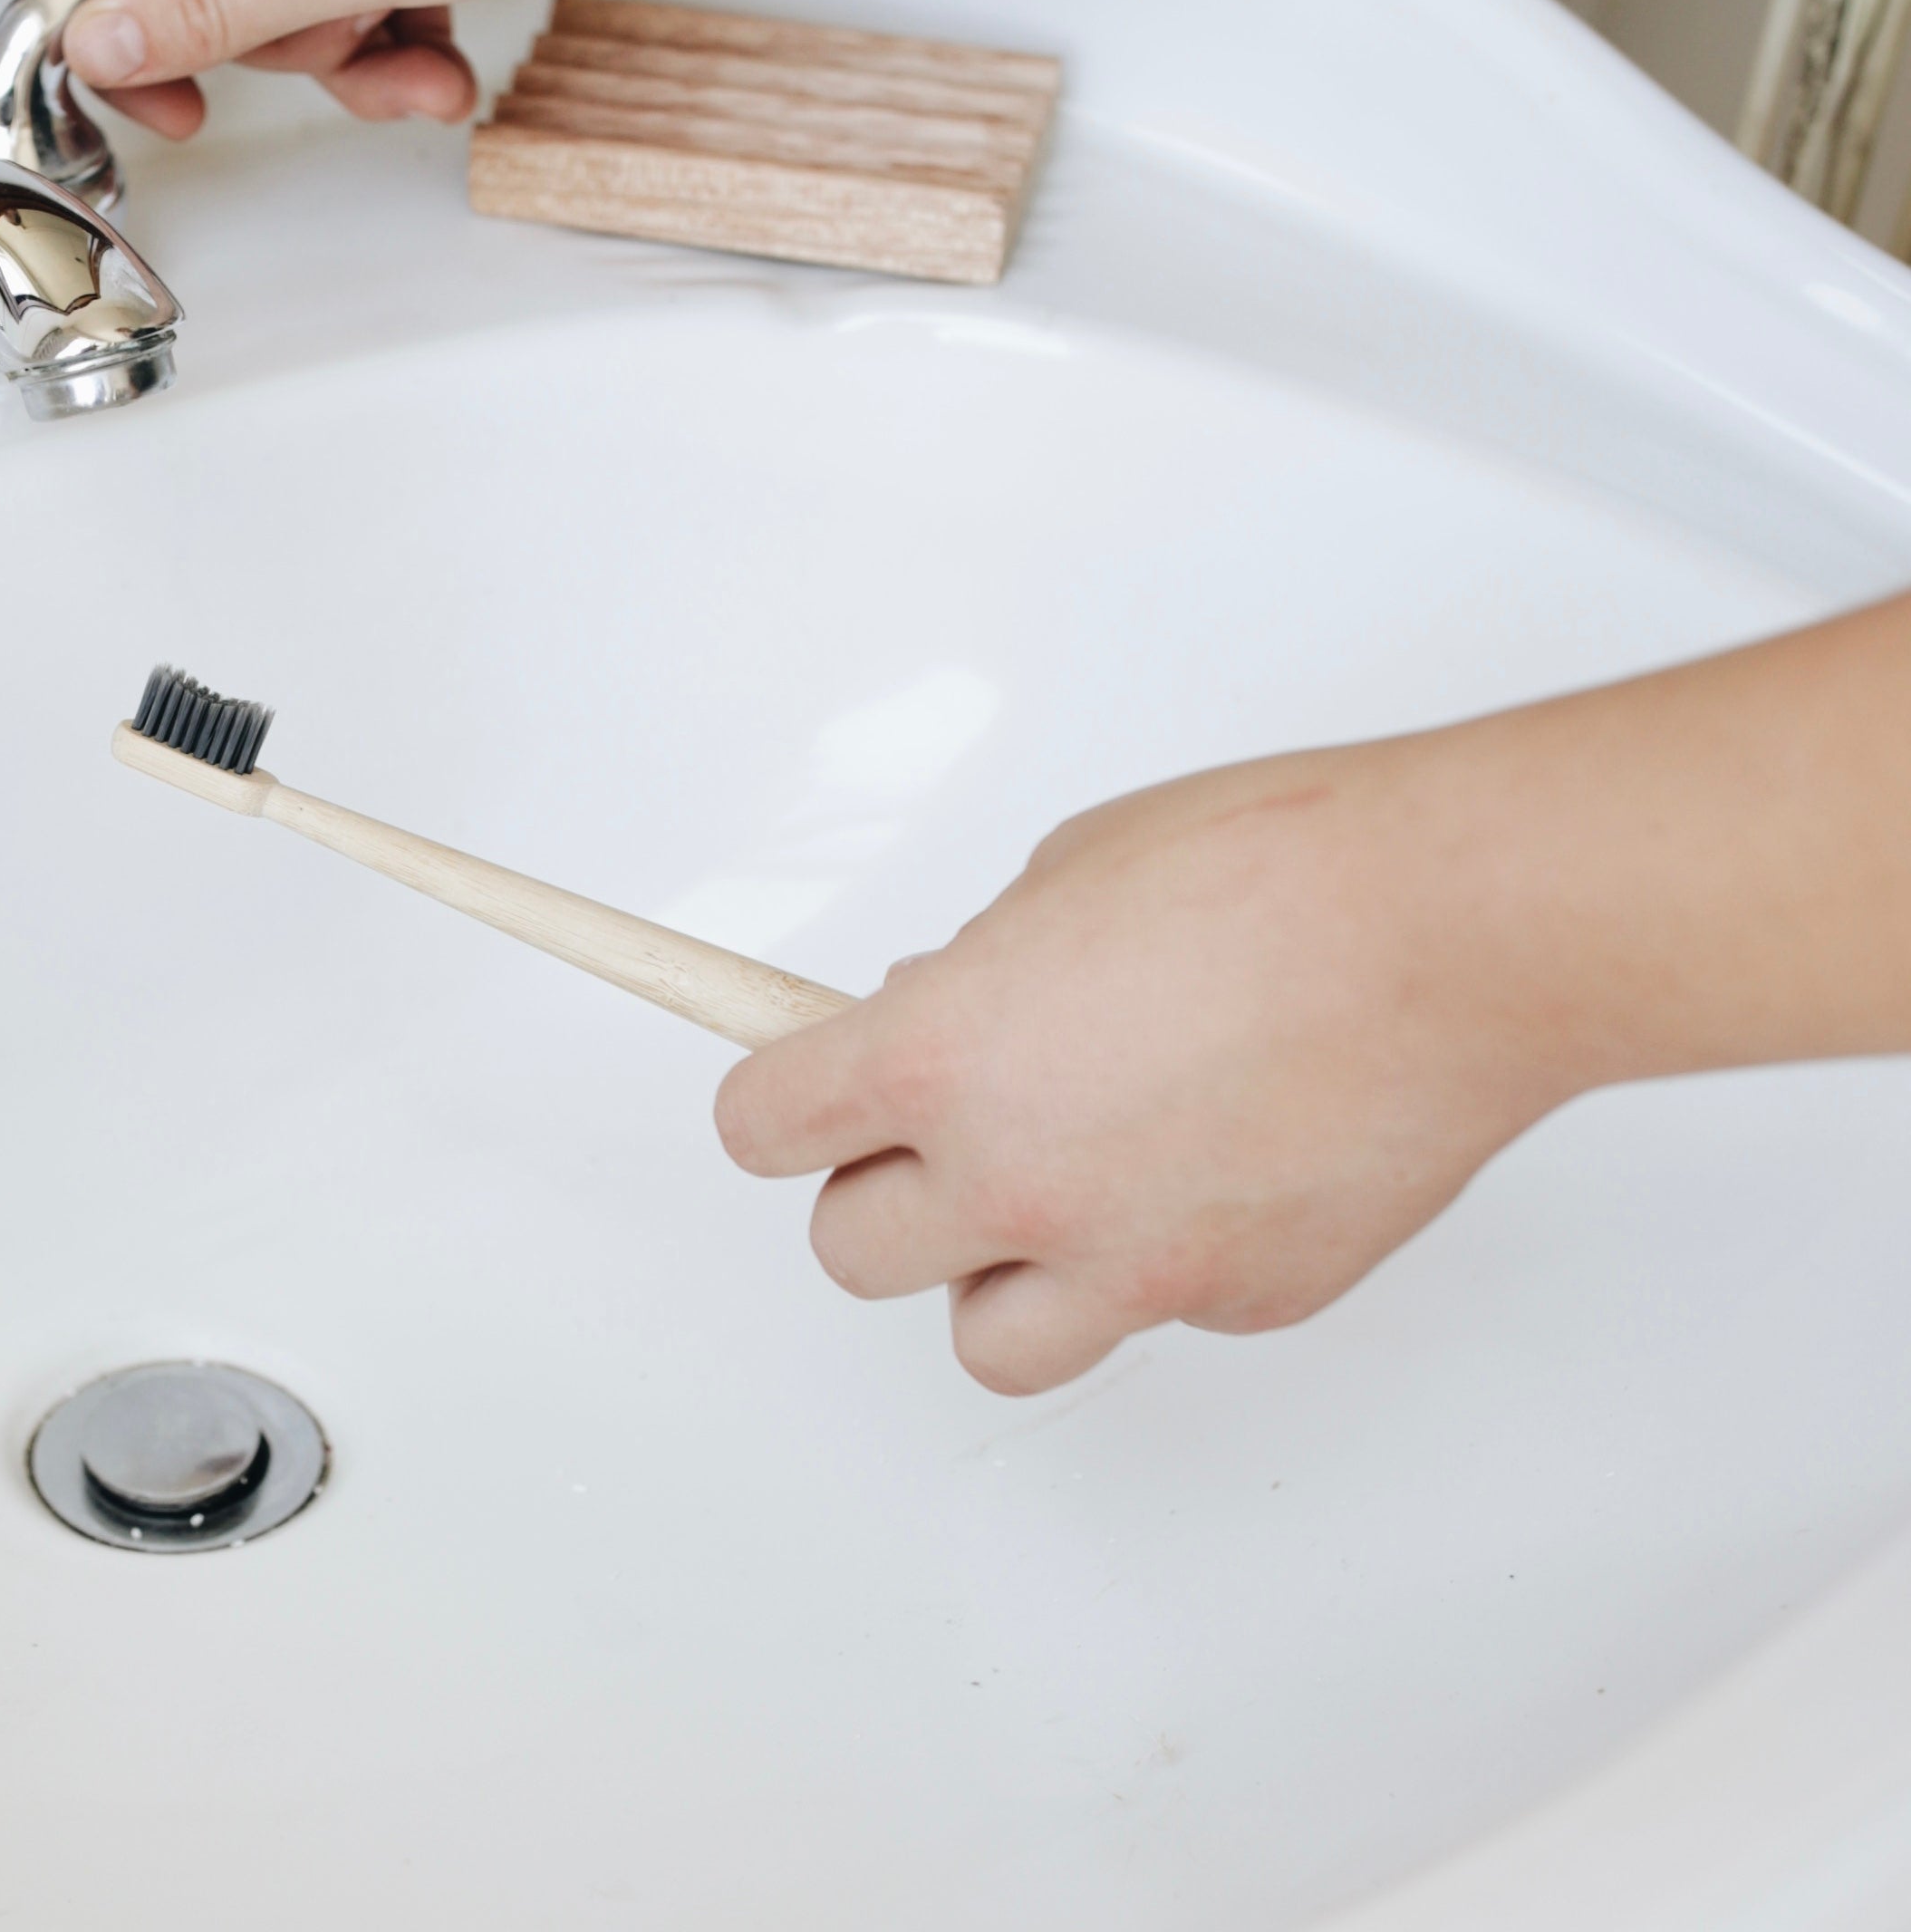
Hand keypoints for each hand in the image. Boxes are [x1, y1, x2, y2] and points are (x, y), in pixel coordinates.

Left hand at [713, 733, 1591, 1394]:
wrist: (1450, 934)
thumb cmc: (1272, 872)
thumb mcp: (1061, 877)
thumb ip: (975, 977)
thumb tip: (937, 1016)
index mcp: (942, 1058)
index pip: (764, 1128)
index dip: (776, 1103)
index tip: (794, 1089)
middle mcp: (1018, 1180)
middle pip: (851, 1254)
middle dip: (880, 1189)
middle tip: (933, 1132)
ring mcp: (1132, 1265)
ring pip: (988, 1342)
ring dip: (993, 1275)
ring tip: (1053, 1191)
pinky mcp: (1242, 1305)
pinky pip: (1145, 1316)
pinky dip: (1149, 1262)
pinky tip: (1205, 1171)